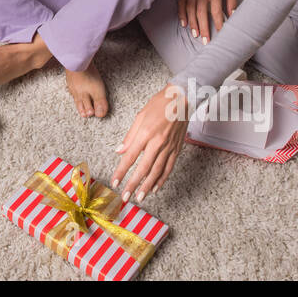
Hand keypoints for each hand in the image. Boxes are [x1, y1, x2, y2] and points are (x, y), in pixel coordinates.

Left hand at [110, 83, 189, 202]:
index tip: (115, 182)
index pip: (130, 157)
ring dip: (147, 186)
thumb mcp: (140, 116)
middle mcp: (158, 143)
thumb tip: (119, 151)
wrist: (182, 99)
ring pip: (157, 172)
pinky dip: (162, 179)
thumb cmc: (160, 104)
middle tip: (126, 197)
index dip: (122, 171)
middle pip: (143, 169)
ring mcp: (169, 147)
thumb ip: (130, 136)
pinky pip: (169, 168)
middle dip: (133, 185)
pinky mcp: (177, 149)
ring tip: (139, 197)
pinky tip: (155, 187)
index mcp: (146, 133)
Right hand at [179, 0, 238, 43]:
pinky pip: (182, 2)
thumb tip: (233, 14)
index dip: (219, 24)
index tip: (221, 34)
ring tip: (195, 35)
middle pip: (201, 13)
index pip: (216, 11)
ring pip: (190, 10)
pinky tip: (184, 23)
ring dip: (193, 24)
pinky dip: (182, 13)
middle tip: (205, 41)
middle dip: (203, 28)